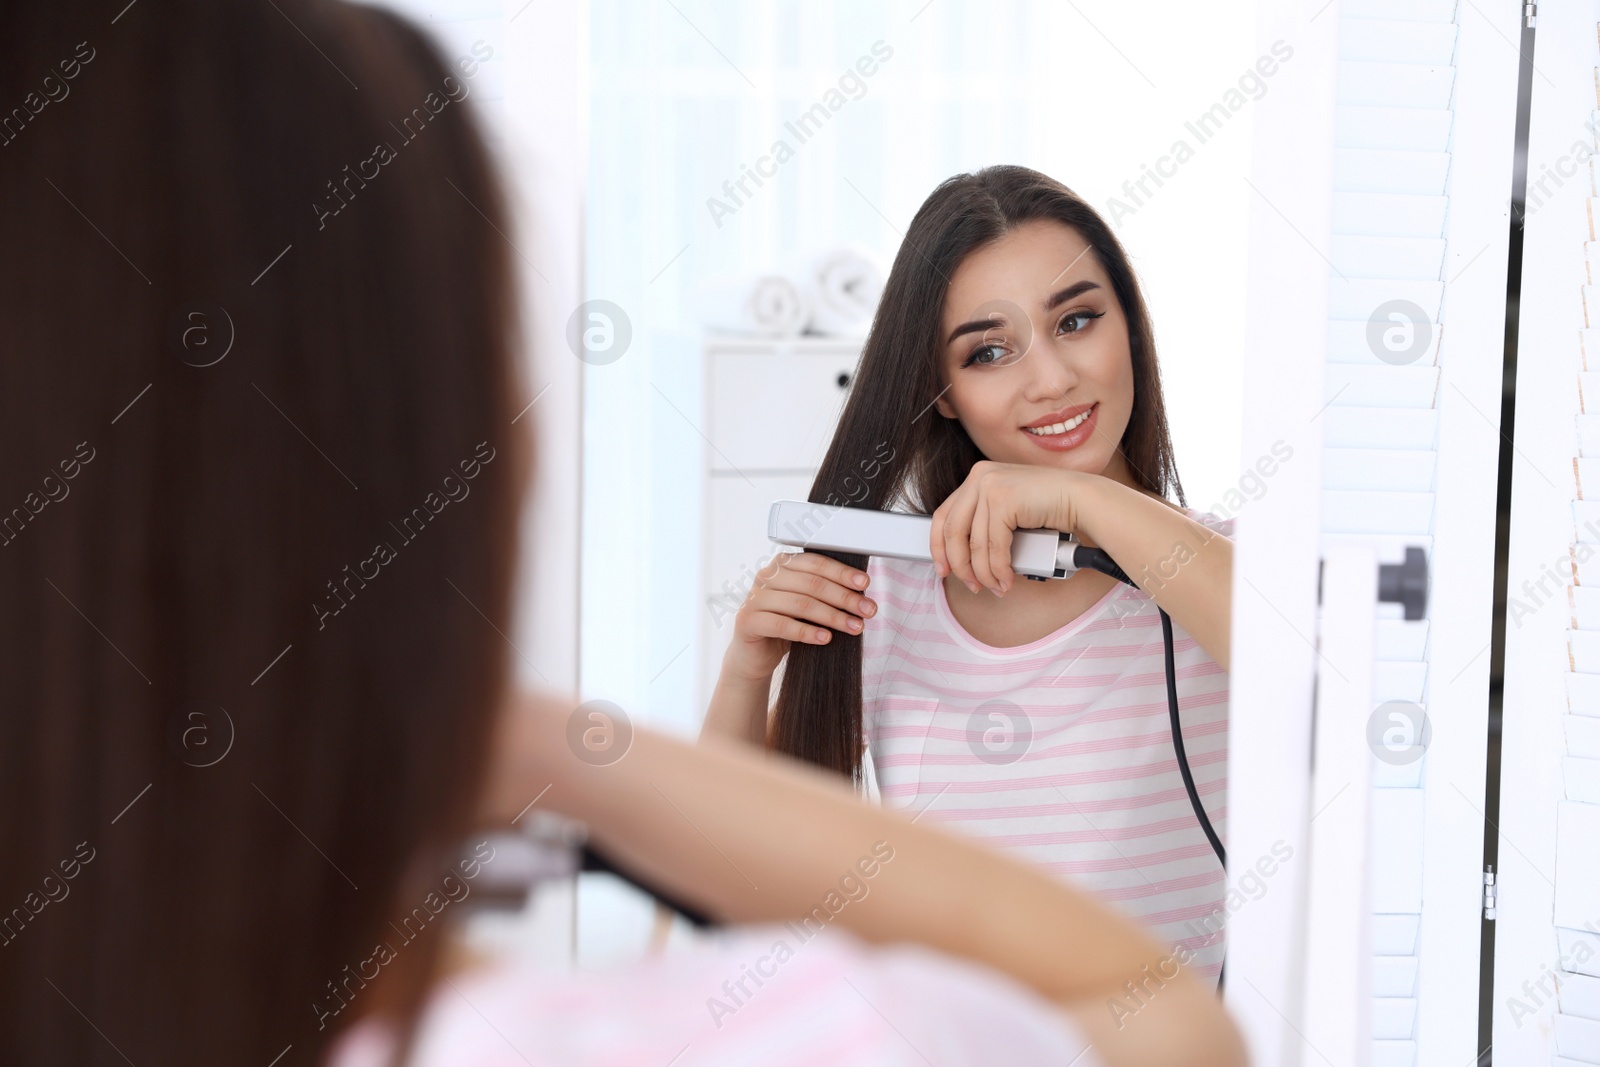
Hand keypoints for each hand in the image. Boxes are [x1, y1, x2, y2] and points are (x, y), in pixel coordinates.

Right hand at [722, 550, 875, 682]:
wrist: (756, 655)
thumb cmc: (785, 626)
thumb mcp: (807, 606)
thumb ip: (825, 595)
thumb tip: (861, 595)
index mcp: (782, 564)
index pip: (816, 563)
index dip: (842, 573)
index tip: (864, 584)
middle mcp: (766, 576)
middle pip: (812, 584)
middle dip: (844, 598)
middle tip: (867, 610)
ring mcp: (755, 597)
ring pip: (801, 604)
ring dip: (832, 616)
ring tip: (854, 627)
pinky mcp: (747, 620)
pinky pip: (782, 624)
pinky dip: (808, 632)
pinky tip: (826, 638)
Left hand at [930, 461, 1086, 595]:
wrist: (1082, 500)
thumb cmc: (1050, 508)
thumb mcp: (1008, 512)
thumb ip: (985, 524)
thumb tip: (963, 558)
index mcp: (977, 477)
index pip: (943, 516)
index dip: (939, 548)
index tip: (944, 569)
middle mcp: (979, 477)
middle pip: (952, 532)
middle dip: (961, 566)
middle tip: (972, 584)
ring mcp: (990, 486)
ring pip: (974, 545)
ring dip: (984, 574)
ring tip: (995, 586)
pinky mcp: (1003, 500)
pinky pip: (993, 547)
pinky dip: (998, 569)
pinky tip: (1006, 579)